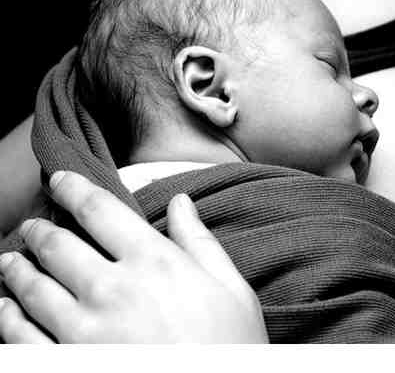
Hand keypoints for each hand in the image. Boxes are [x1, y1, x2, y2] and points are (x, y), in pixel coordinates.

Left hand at [0, 171, 268, 342]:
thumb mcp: (231, 289)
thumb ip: (200, 242)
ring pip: (31, 288)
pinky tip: (5, 309)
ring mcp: (83, 331)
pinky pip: (21, 337)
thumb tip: (181, 202)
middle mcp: (112, 289)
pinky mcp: (67, 364)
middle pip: (57, 245)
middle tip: (32, 225)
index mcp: (154, 262)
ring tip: (10, 262)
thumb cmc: (231, 348)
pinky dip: (7, 318)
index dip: (73, 188)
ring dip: (16, 270)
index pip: (98, 209)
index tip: (60, 180)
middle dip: (39, 229)